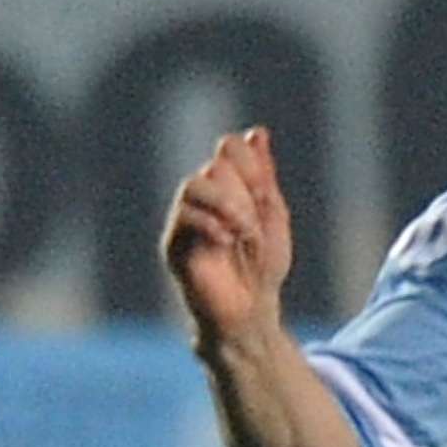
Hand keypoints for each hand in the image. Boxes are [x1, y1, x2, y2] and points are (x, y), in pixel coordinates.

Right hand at [161, 125, 296, 351]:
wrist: (251, 314)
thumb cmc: (263, 268)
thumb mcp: (272, 217)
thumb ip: (263, 176)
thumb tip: (258, 132)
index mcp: (227, 188)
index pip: (229, 149)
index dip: (249, 161)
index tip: (267, 189)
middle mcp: (202, 199)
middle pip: (213, 165)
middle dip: (242, 186)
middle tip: (258, 217)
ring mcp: (185, 220)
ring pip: (193, 185)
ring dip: (227, 204)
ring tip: (245, 233)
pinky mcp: (174, 245)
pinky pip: (183, 217)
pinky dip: (210, 224)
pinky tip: (228, 241)